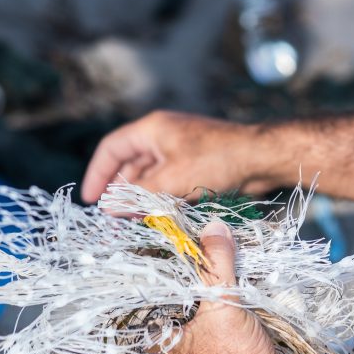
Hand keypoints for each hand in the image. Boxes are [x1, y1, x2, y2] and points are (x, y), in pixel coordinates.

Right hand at [80, 111, 274, 203]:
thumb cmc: (217, 160)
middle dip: (121, 192)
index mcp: (153, 130)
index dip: (98, 173)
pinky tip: (157, 219)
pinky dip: (161, 199)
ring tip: (133, 224)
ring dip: (141, 199)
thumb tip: (110, 209)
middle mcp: (164, 137)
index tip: (91, 199)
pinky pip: (169, 184)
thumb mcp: (172, 179)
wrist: (262, 158)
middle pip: (131, 165)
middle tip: (113, 220)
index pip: (113, 148)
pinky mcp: (196, 166)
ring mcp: (181, 151)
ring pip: (151, 177)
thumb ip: (139, 195)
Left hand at [156, 221, 291, 353]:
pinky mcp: (215, 337)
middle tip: (190, 231)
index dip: (151, 259)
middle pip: (170, 288)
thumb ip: (216, 264)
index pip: (144, 288)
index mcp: (155, 336)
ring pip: (194, 294)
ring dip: (205, 272)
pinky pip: (212, 303)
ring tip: (210, 241)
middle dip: (183, 262)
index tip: (161, 231)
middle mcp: (168, 337)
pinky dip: (220, 285)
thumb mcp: (224, 306)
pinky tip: (228, 263)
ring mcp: (193, 338)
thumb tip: (213, 227)